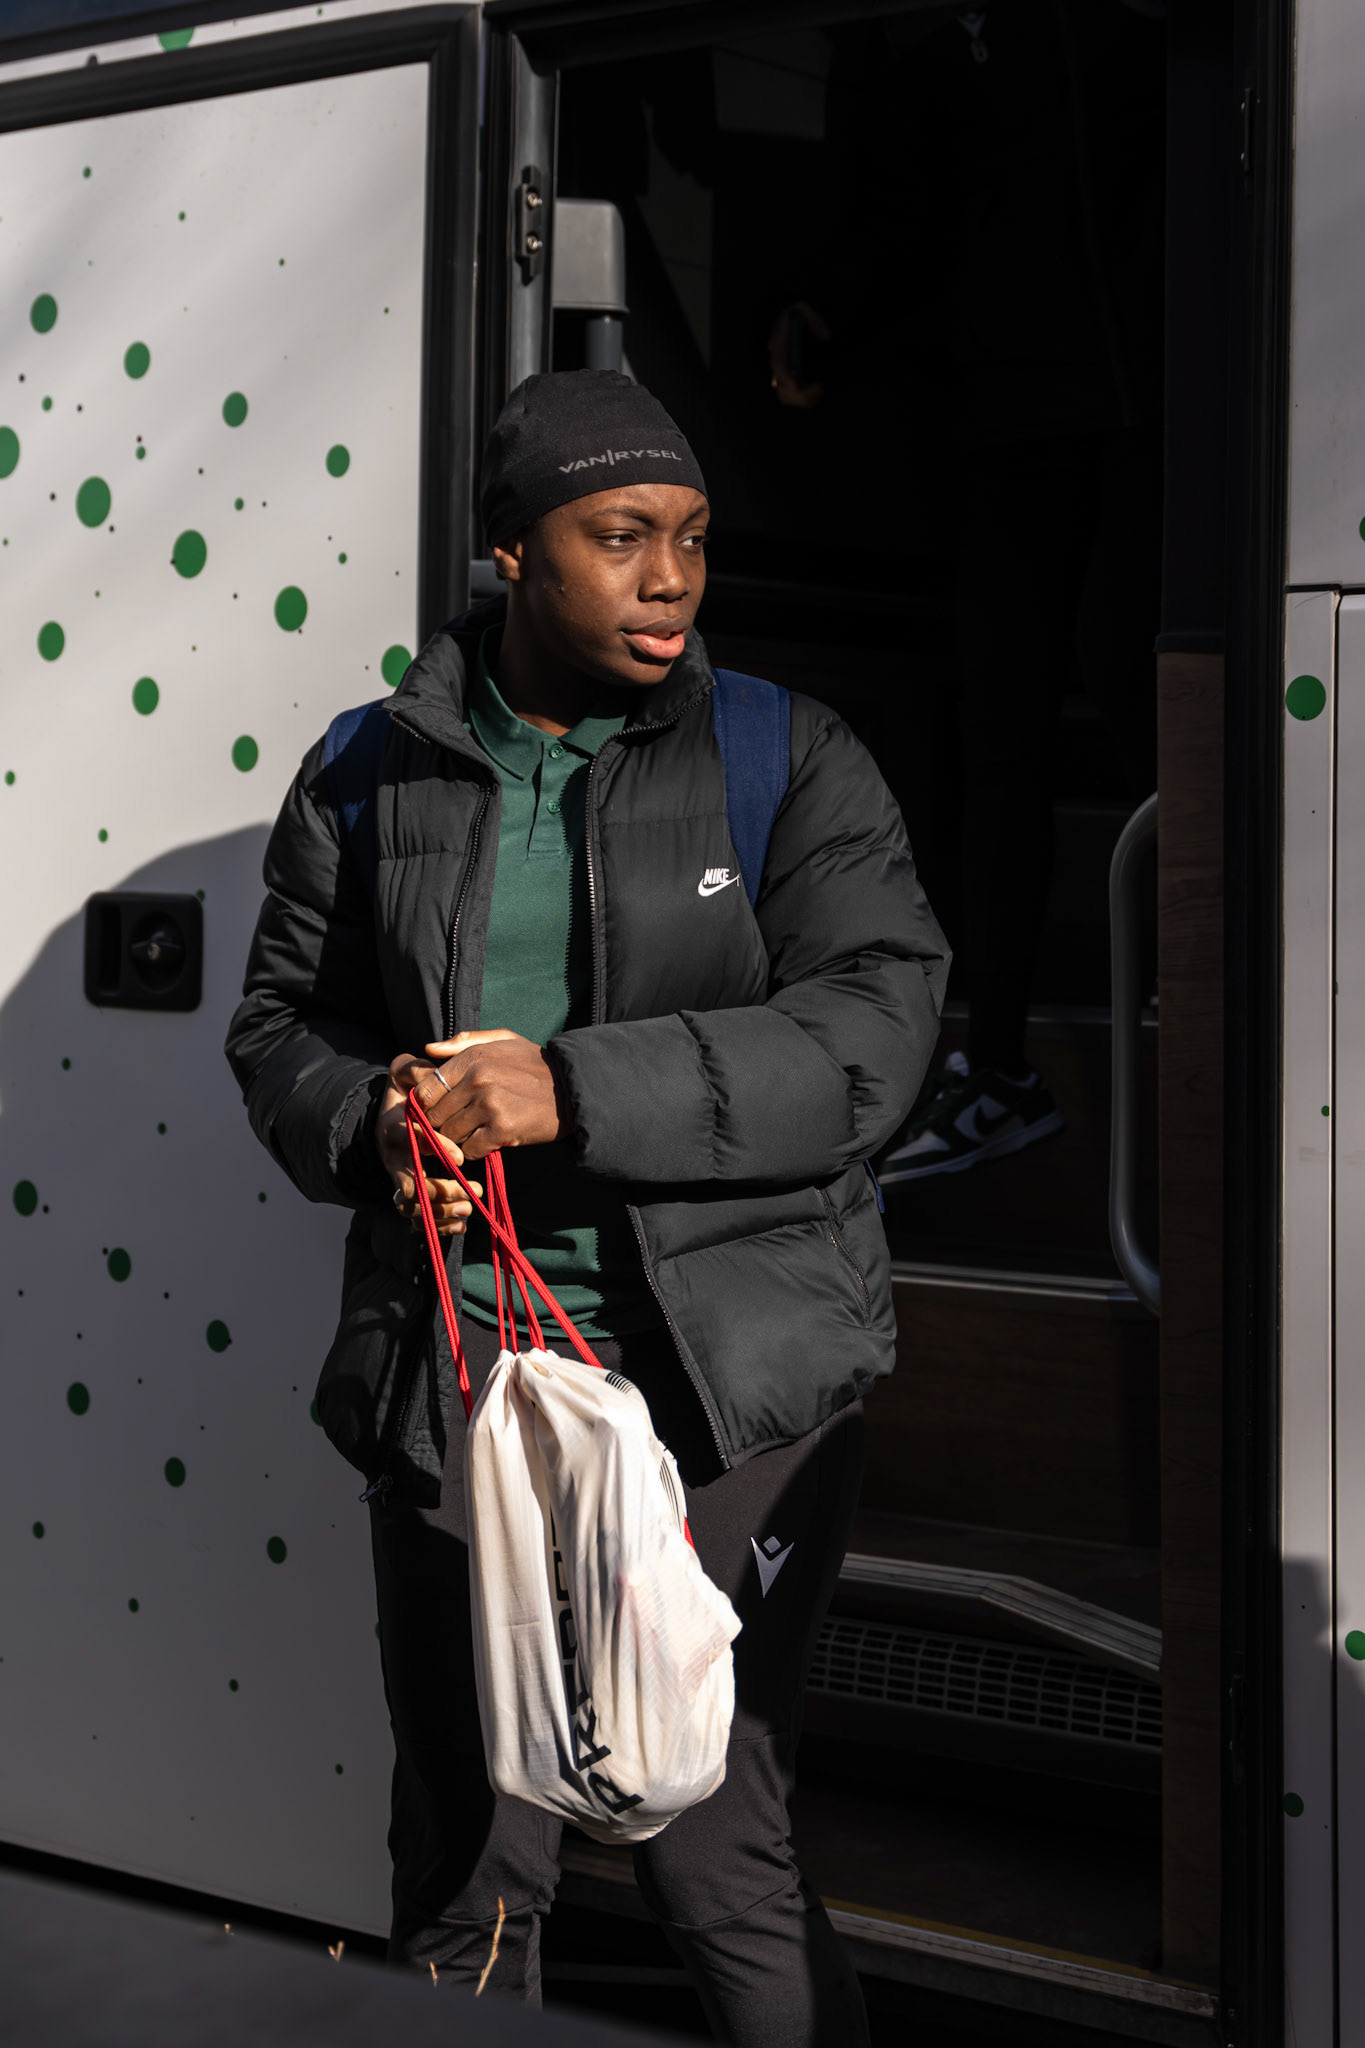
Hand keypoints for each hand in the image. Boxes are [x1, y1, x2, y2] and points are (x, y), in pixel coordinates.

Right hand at [377, 1051, 482, 1236]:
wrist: (391, 1116)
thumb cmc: (406, 1092)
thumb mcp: (403, 1073)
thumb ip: (413, 1068)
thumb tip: (427, 1070)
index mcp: (392, 1128)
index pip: (408, 1139)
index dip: (431, 1146)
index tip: (459, 1155)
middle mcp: (392, 1158)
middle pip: (408, 1184)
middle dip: (439, 1191)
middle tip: (471, 1191)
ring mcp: (398, 1179)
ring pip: (411, 1208)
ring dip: (439, 1212)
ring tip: (468, 1210)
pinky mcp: (408, 1195)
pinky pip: (417, 1220)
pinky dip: (438, 1225)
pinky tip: (462, 1224)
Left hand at [411, 1029, 571, 1161]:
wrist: (574, 1089)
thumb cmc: (535, 1064)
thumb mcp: (504, 1040)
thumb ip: (464, 1042)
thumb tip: (427, 1050)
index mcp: (473, 1057)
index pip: (426, 1090)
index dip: (428, 1105)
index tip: (440, 1110)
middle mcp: (478, 1079)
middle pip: (435, 1116)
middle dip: (443, 1125)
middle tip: (460, 1125)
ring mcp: (490, 1105)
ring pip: (450, 1135)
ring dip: (460, 1138)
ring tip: (478, 1130)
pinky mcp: (503, 1129)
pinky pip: (471, 1149)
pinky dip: (476, 1150)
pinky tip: (490, 1140)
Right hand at [768, 300, 830, 407]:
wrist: (787, 321)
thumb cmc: (795, 315)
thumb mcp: (803, 309)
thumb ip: (815, 320)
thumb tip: (826, 336)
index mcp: (779, 344)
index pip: (778, 363)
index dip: (785, 375)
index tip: (796, 384)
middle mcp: (777, 360)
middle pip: (781, 385)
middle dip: (799, 393)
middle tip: (819, 389)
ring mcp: (780, 371)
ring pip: (785, 394)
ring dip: (801, 399)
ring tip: (819, 391)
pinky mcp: (786, 378)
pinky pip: (790, 395)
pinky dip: (802, 398)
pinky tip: (816, 391)